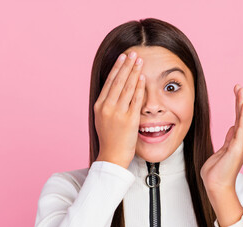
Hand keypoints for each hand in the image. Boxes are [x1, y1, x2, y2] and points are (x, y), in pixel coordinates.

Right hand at [94, 51, 144, 168]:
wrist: (112, 156)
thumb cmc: (109, 138)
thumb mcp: (102, 119)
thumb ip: (107, 104)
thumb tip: (113, 91)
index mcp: (99, 106)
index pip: (109, 82)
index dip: (117, 68)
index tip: (122, 57)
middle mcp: (107, 107)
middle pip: (118, 81)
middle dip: (126, 65)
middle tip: (133, 53)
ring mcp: (118, 113)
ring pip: (127, 87)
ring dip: (134, 72)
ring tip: (139, 61)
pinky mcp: (129, 120)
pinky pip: (135, 100)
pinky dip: (139, 87)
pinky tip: (143, 77)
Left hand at [200, 84, 242, 193]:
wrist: (216, 186)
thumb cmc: (217, 171)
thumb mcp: (222, 150)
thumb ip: (228, 139)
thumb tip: (232, 127)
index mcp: (237, 141)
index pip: (239, 119)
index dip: (239, 106)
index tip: (237, 92)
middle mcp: (242, 142)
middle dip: (241, 101)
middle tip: (239, 87)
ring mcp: (241, 145)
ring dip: (242, 105)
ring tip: (241, 92)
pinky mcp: (237, 149)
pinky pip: (242, 130)